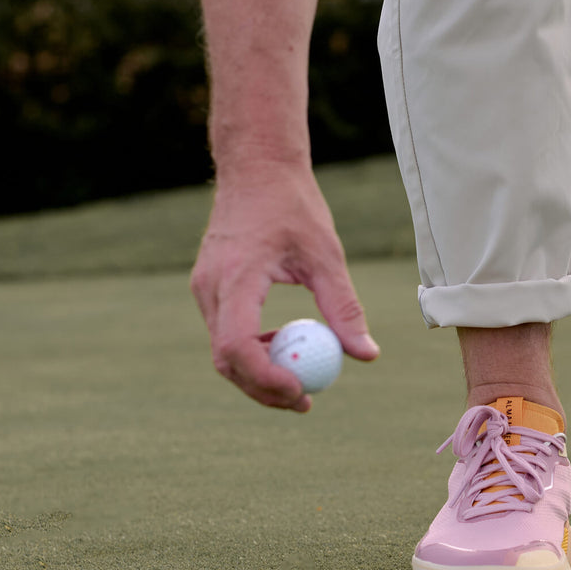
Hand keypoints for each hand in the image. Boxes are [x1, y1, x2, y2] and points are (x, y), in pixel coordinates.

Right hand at [189, 167, 380, 410]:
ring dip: (258, 373)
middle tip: (306, 403)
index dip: (266, 379)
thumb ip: (343, 306)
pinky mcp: (208, 288)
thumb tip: (366, 354)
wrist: (255, 167)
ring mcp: (204, 289)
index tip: (302, 392)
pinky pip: (224, 333)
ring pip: (222, 352)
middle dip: (263, 389)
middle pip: (226, 360)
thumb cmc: (293, 204)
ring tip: (300, 382)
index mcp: (236, 277)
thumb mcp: (326, 254)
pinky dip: (251, 349)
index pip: (236, 346)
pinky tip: (284, 347)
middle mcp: (211, 287)